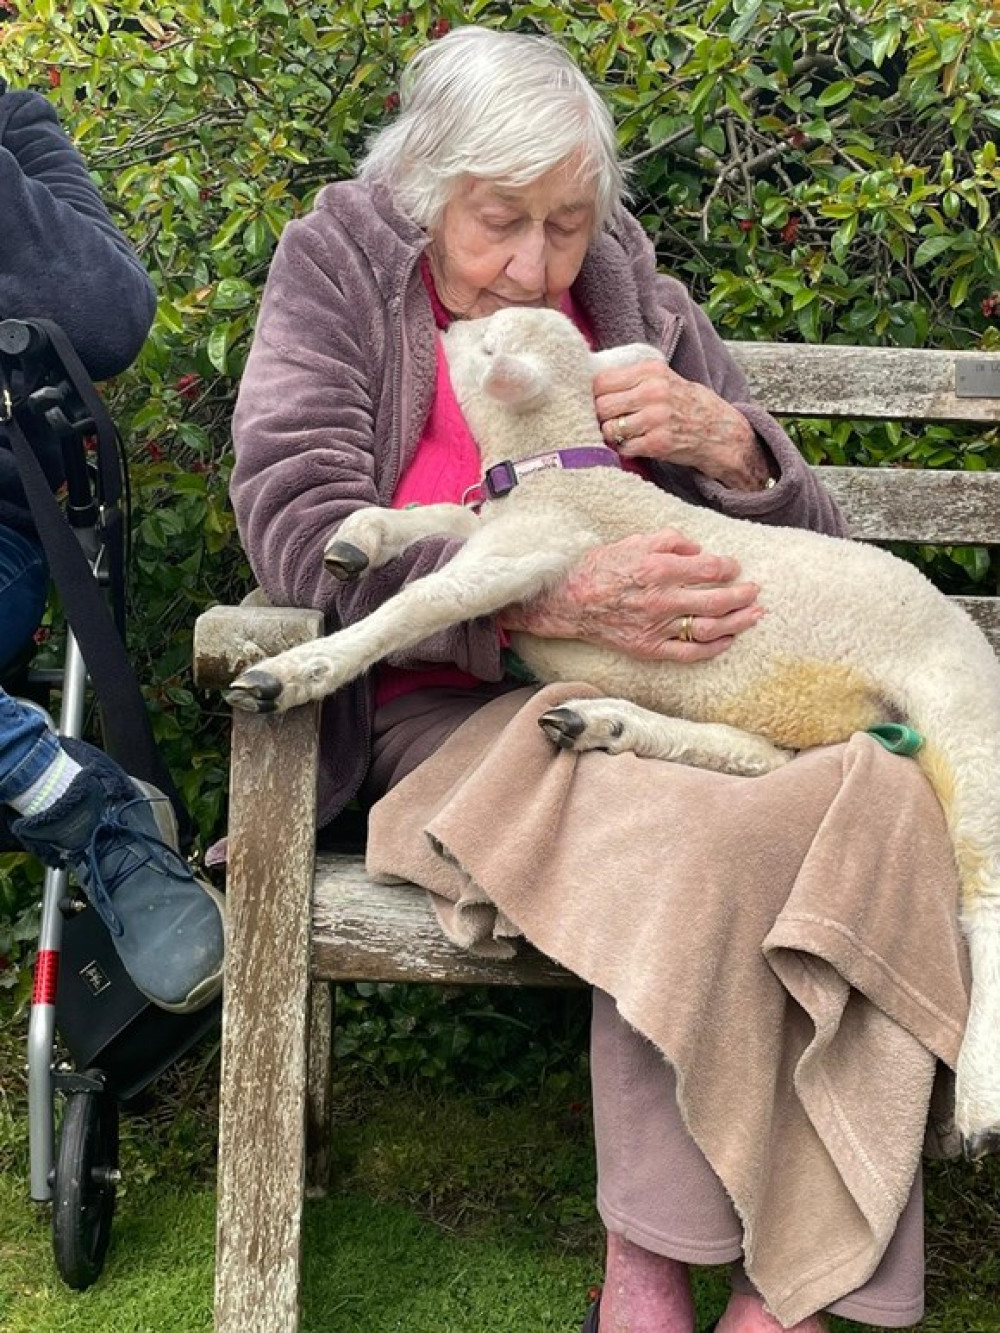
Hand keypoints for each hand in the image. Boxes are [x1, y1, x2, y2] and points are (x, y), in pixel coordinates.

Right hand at [499, 529, 763, 661]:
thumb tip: (698, 549)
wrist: (568, 601)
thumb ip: (670, 540)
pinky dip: (712, 648)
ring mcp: (656, 627)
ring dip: (737, 622)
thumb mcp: (634, 541)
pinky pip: (688, 653)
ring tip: (755, 615)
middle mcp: (661, 600)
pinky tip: (728, 641)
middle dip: (742, 595)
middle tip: (755, 590)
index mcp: (658, 569)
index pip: (709, 569)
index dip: (728, 567)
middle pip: (716, 601)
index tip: (734, 566)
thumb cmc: (601, 568)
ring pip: (708, 629)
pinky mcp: (649, 648)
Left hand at [594, 359, 772, 491]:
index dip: (595, 394)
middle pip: (602, 406)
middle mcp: (653, 392)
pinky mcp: (658, 443)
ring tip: (625, 433)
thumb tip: (591, 386)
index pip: (602, 381)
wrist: (719, 430)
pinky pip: (623, 448)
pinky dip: (624, 449)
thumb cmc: (684, 403)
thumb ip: (632, 378)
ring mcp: (656, 418)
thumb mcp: (662, 378)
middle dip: (601, 417)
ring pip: (610, 429)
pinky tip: (636, 444)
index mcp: (651, 371)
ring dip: (612, 435)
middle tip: (611, 420)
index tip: (600, 401)